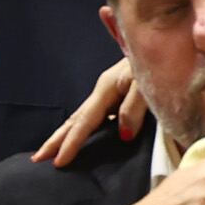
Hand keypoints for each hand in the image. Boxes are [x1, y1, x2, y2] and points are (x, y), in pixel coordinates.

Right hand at [34, 58, 148, 166]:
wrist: (166, 43)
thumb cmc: (158, 61)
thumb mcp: (147, 85)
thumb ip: (134, 108)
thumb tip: (123, 135)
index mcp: (106, 88)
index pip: (84, 121)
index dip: (71, 142)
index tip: (58, 161)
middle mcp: (103, 91)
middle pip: (74, 120)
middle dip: (56, 139)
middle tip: (38, 159)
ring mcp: (110, 93)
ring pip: (83, 118)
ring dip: (67, 135)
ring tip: (53, 152)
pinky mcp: (119, 96)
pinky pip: (97, 118)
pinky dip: (84, 130)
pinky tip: (85, 139)